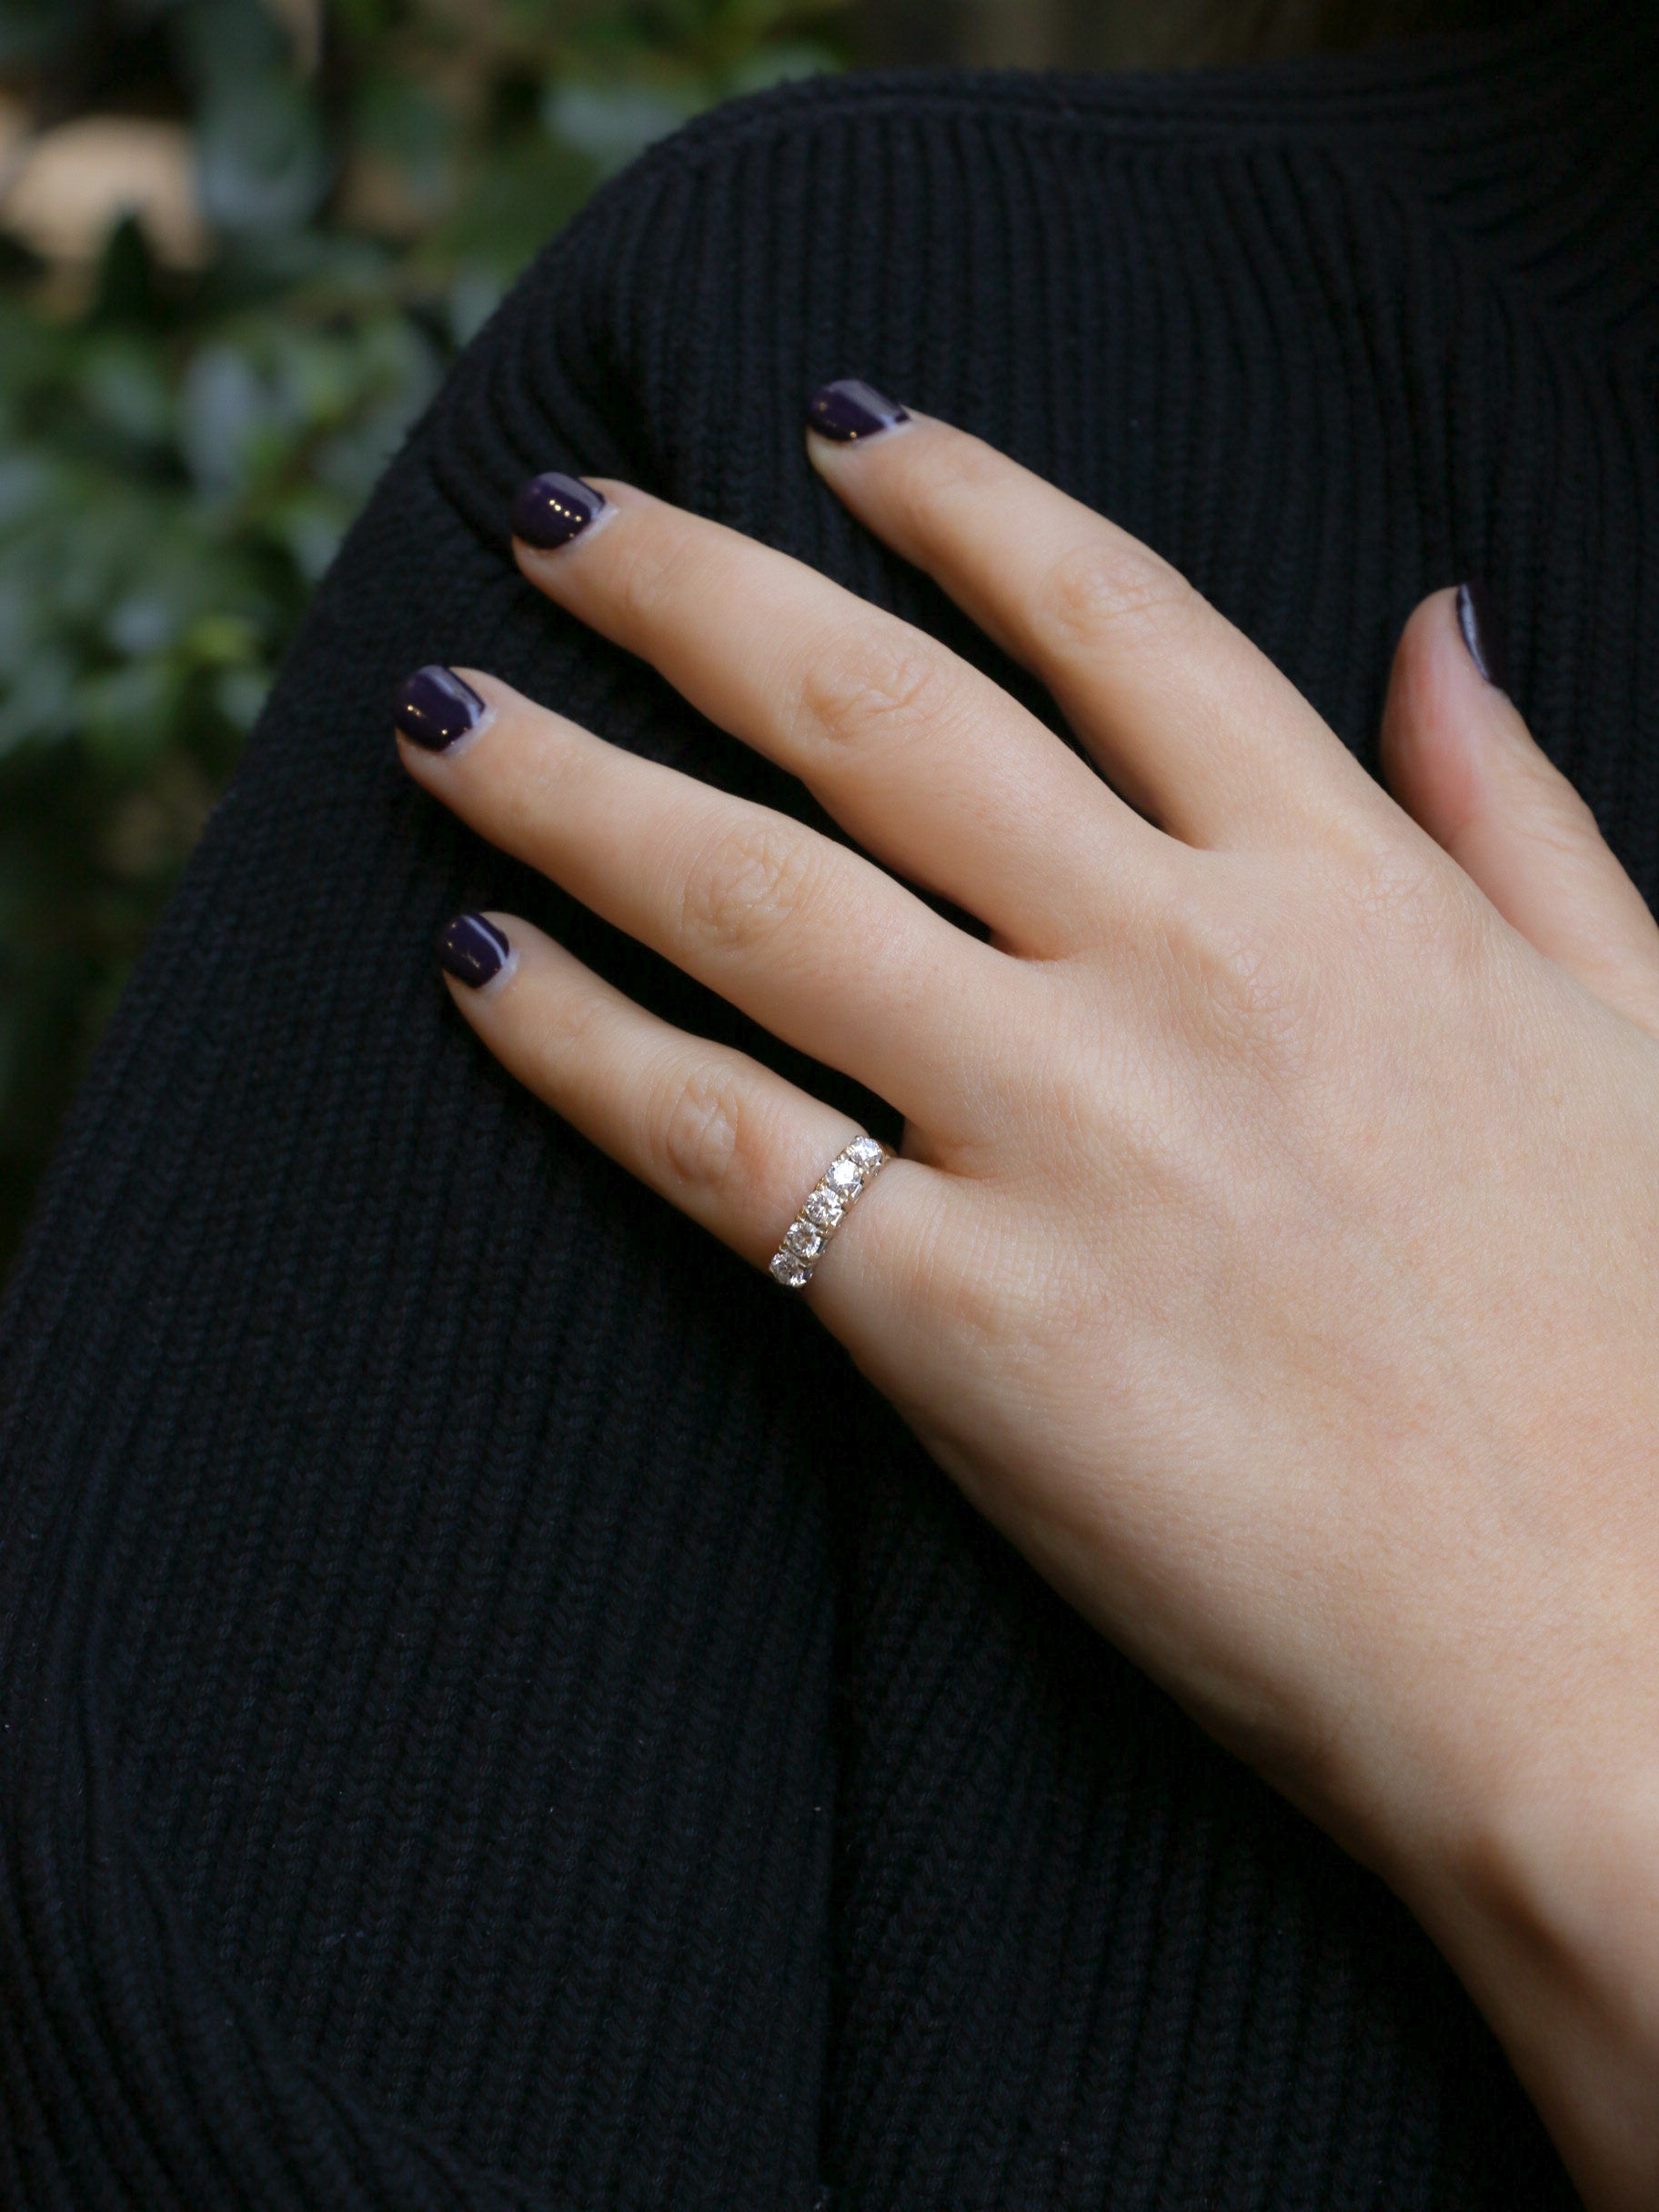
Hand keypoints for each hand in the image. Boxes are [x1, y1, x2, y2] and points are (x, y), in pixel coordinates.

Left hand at [395, 392, 1658, 2207]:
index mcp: (1354, 887)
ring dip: (568, 783)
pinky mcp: (962, 1324)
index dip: (951, 496)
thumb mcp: (1638, 1027)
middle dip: (688, 588)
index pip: (1112, 616)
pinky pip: (717, 1136)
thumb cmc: (1643, 1358)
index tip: (824, 428)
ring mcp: (1066, 1137)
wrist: (1608, 1665)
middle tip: (549, 519)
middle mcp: (1189, 971)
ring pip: (754, 895)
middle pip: (878, 712)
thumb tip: (1435, 616)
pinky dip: (576, 1042)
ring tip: (439, 711)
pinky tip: (476, 970)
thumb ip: (1516, 811)